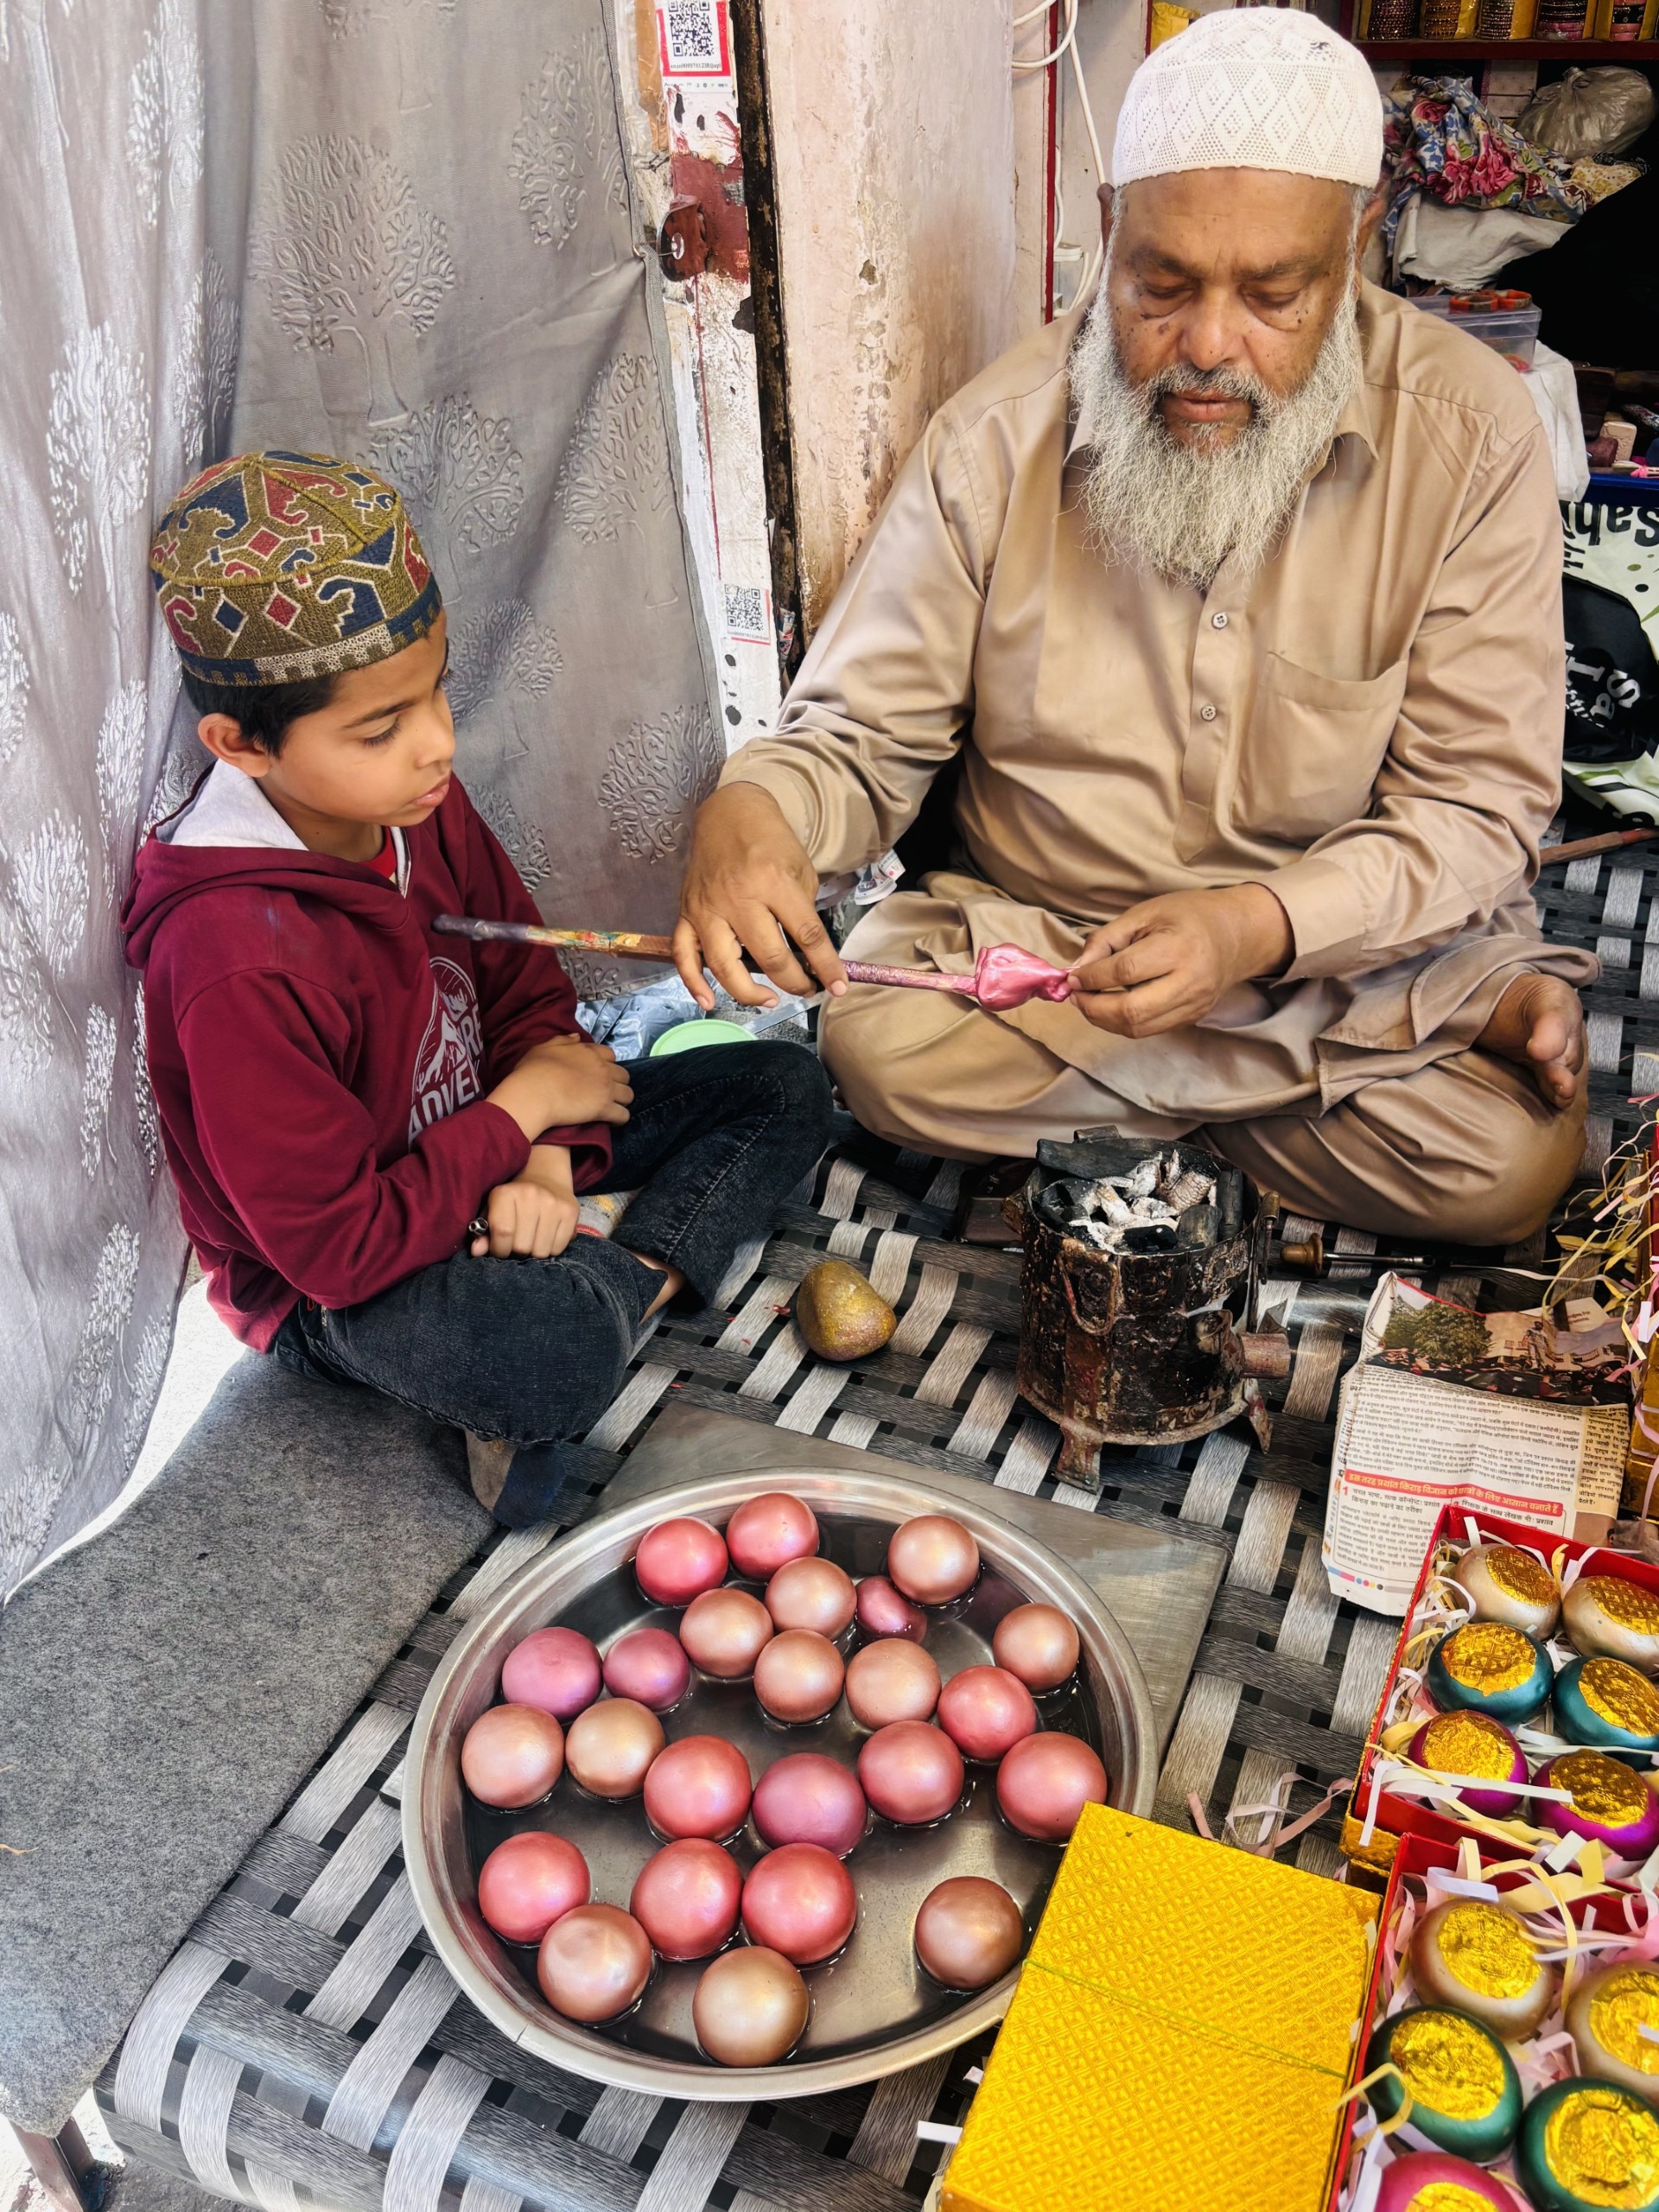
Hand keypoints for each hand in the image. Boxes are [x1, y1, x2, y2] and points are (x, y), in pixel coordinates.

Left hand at [473, 1146, 579, 1257]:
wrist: (546, 1177)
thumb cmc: (513, 1200)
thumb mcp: (493, 1210)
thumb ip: (483, 1231)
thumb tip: (476, 1252)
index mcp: (505, 1193)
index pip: (503, 1233)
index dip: (499, 1249)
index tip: (501, 1249)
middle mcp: (530, 1195)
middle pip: (522, 1246)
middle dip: (517, 1252)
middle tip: (517, 1243)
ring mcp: (553, 1204)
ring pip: (541, 1251)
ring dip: (534, 1252)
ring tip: (532, 1239)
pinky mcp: (570, 1212)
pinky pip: (558, 1248)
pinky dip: (551, 1249)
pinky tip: (546, 1236)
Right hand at [488, 1035, 632, 1142]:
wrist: (534, 1093)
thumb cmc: (534, 1070)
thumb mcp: (545, 1047)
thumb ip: (563, 1041)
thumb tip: (577, 1037)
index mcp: (589, 1052)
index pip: (610, 1055)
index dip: (607, 1064)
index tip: (599, 1073)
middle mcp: (602, 1068)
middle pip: (624, 1075)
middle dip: (618, 1083)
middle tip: (606, 1092)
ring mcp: (606, 1088)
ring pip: (628, 1095)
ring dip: (622, 1100)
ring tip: (611, 1107)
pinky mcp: (604, 1108)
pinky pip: (623, 1115)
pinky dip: (619, 1118)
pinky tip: (611, 1121)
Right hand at [673, 782, 847, 1009]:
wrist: (728, 813)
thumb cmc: (771, 842)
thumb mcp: (801, 869)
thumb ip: (803, 913)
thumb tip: (811, 958)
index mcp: (774, 882)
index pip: (806, 935)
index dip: (826, 967)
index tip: (838, 986)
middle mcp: (738, 898)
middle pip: (769, 957)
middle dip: (794, 983)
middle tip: (807, 989)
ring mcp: (707, 908)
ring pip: (724, 965)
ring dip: (749, 993)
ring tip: (770, 999)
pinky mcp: (686, 912)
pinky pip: (683, 955)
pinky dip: (693, 982)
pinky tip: (709, 1002)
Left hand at [1069, 885, 1292, 1036]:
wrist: (1238, 934)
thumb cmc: (1189, 915)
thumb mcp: (1145, 913)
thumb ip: (1107, 940)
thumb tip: (1077, 969)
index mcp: (1178, 947)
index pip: (1125, 972)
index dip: (1092, 978)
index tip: (1072, 976)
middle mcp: (1189, 982)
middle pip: (1131, 1011)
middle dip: (1094, 1008)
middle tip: (1076, 996)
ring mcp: (1194, 1005)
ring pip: (1139, 1028)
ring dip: (1105, 1020)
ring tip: (1089, 1003)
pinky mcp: (1193, 1018)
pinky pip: (1150, 1029)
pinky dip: (1124, 1023)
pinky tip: (1111, 1008)